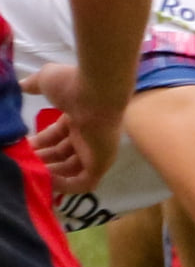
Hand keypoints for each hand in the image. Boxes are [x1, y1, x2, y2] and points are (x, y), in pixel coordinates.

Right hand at [20, 62, 124, 191]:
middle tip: (22, 162)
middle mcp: (89, 133)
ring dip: (50, 172)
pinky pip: (83, 182)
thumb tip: (23, 85)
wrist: (96, 93)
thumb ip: (35, 84)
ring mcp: (96, 150)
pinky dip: (66, 185)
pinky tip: (46, 181)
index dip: (40, 142)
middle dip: (42, 159)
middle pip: (63, 153)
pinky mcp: (101, 164)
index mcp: (79, 115)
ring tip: (29, 173)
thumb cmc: (73, 86)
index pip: (58, 134)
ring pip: (71, 169)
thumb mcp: (48, 80)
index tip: (22, 147)